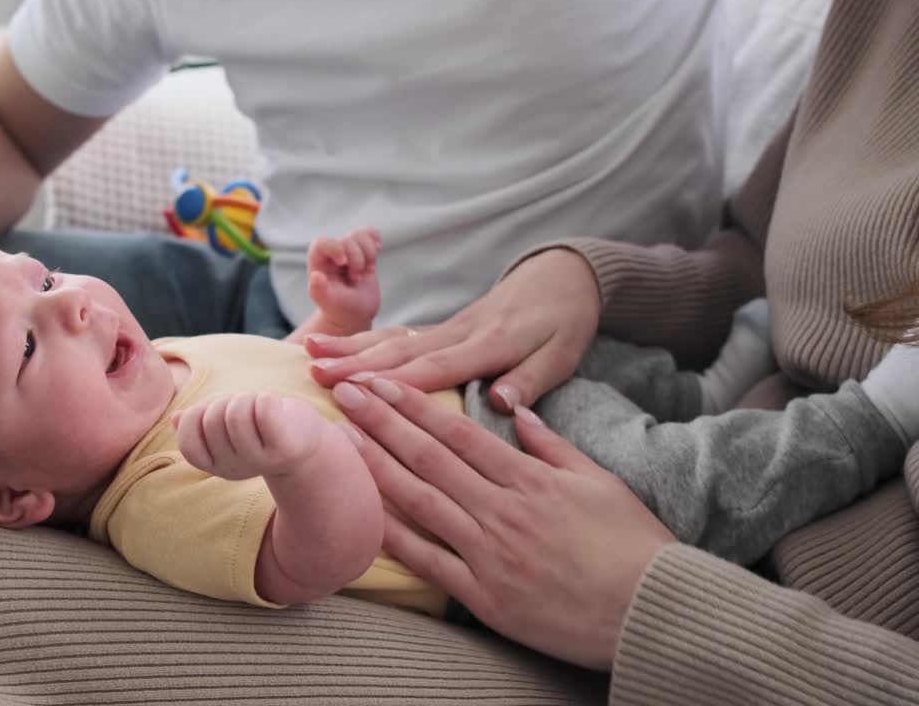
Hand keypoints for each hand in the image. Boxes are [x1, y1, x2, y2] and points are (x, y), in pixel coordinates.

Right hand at [173, 393, 336, 479]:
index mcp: (215, 465)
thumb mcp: (226, 425)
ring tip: (262, 410)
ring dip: (248, 399)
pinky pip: (262, 408)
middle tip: (246, 410)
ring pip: (235, 412)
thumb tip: (175, 418)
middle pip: (212, 418)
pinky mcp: (284, 447)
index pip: (187, 441)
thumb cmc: (262, 427)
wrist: (306, 441)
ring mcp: (259, 461)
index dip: (196, 418)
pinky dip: (267, 399)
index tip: (216, 414)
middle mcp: (234, 468)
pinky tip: (276, 410)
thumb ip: (200, 423)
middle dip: (226, 401)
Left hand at [307, 226, 382, 331]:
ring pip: (361, 235)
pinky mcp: (364, 252)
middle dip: (357, 259)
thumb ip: (319, 291)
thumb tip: (315, 275)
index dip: (334, 247)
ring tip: (364, 273)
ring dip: (368, 254)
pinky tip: (374, 258)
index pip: (322, 242)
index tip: (343, 262)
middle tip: (356, 279)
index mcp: (319, 263)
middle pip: (347, 239)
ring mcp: (349, 251)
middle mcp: (332, 254)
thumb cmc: (339, 309)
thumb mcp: (329, 303)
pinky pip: (371, 234)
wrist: (355, 315)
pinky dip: (375, 242)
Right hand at [308, 248, 600, 411]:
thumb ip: (531, 379)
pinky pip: (397, 336)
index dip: (395, 383)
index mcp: (489, 344)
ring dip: (350, 348)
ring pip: (391, 339)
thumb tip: (501, 403)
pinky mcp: (441, 328)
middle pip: (400, 351)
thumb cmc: (565, 321)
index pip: (436, 368)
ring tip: (310, 355)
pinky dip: (364, 341)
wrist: (563, 275)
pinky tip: (336, 347)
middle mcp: (459, 333)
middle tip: (315, 374)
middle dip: (355, 363)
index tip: (357, 392)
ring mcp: (446, 328)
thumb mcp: (563, 354)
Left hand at [331, 376, 673, 669]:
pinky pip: (429, 563)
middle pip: (430, 457)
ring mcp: (490, 553)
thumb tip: (519, 410)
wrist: (652, 611)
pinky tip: (362, 515)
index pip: (459, 432)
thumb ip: (553, 445)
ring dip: (377, 467)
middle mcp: (503, 509)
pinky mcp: (485, 596)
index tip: (382, 382)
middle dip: (383, 421)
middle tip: (345, 393)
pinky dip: (394, 539)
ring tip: (342, 440)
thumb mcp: (599, 481)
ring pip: (421, 501)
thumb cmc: (633, 544)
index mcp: (530, 478)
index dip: (415, 404)